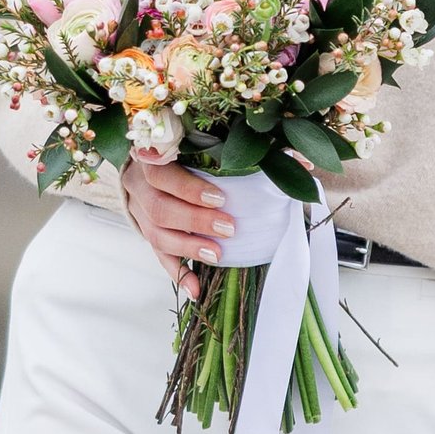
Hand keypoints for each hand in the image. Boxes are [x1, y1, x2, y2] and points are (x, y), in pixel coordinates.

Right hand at [126, 147, 232, 298]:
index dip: (188, 188)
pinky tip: (195, 290)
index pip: (161, 174)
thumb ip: (232, 149)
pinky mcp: (146, 233)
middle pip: (158, 208)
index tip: (220, 198)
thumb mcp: (195, 143)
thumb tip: (296, 160)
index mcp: (149, 158)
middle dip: (195, 221)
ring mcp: (138, 212)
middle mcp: (138, 186)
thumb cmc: (180, 150)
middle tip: (228, 228)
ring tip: (217, 255)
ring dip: (188, 247)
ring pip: (155, 235)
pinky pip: (159, 256)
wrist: (145, 162)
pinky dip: (178, 274)